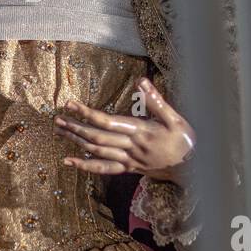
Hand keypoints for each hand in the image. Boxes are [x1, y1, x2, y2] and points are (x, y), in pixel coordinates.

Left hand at [53, 76, 194, 179]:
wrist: (193, 169)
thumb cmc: (185, 141)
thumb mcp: (176, 118)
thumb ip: (157, 101)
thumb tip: (141, 81)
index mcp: (140, 132)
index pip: (107, 122)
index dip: (87, 113)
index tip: (71, 105)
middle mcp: (130, 147)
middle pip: (96, 137)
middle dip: (75, 127)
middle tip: (57, 119)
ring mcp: (128, 160)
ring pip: (97, 152)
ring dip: (76, 142)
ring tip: (59, 132)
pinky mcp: (129, 168)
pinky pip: (104, 169)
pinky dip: (85, 166)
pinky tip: (70, 162)